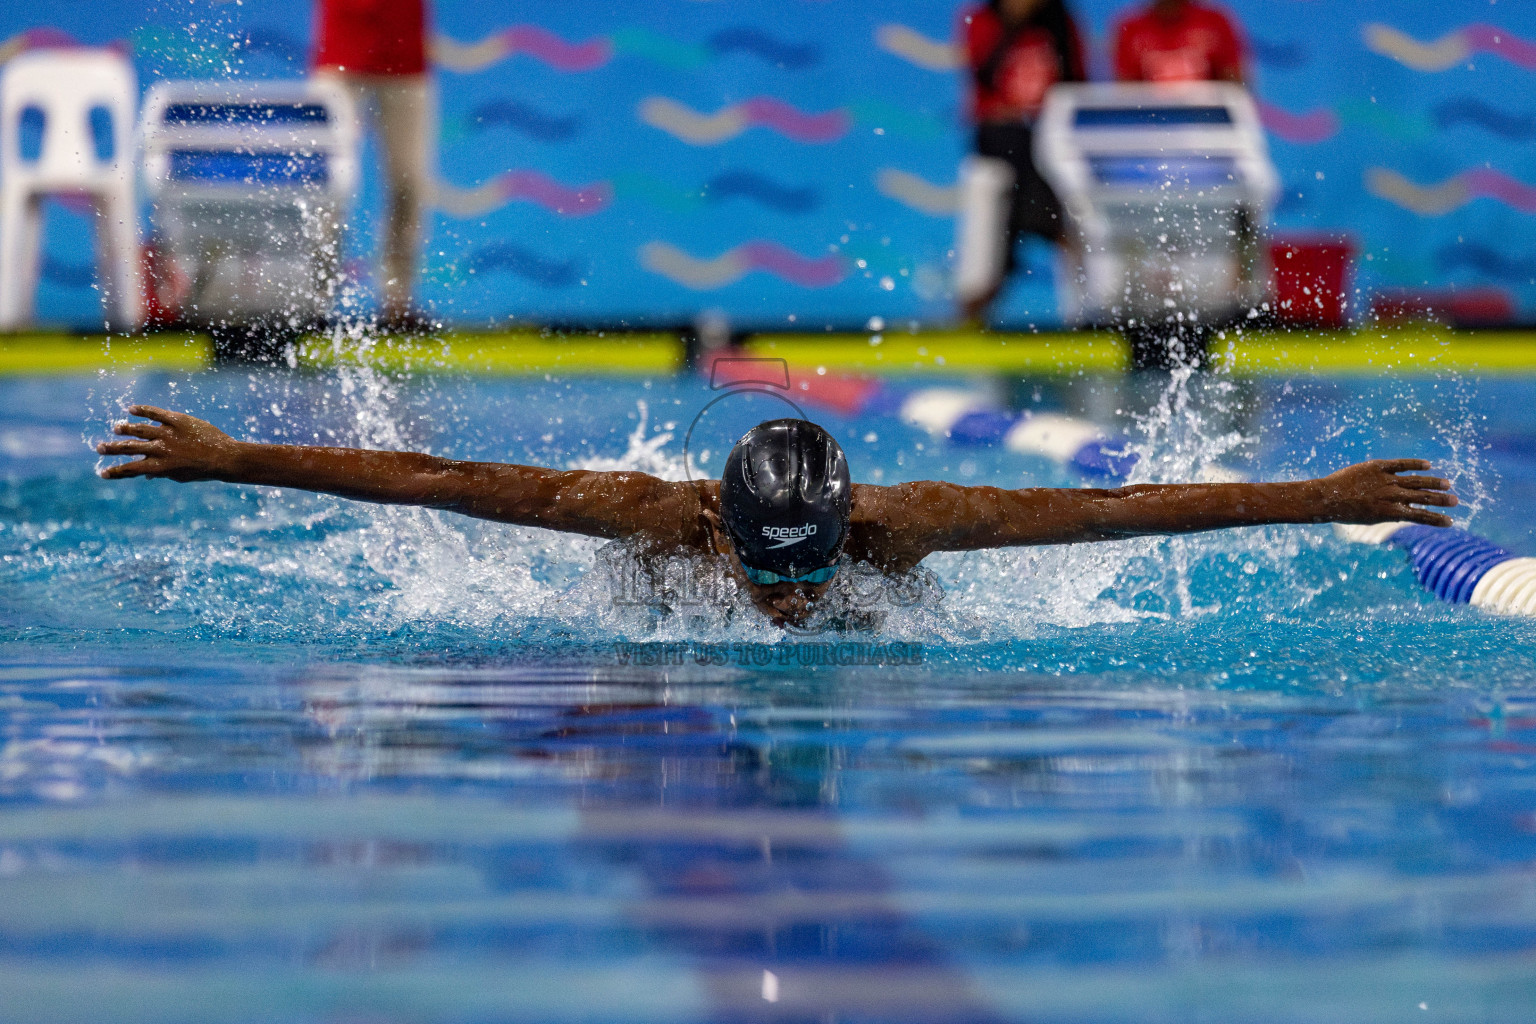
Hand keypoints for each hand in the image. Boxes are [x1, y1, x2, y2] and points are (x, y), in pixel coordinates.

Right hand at [96, 406, 240, 481]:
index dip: (116, 472)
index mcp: (160, 467)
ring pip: (140, 429)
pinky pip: (156, 413)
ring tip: (117, 428)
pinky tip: (131, 409)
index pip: (131, 469)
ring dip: (125, 429)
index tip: (102, 473)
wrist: (225, 457)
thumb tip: (145, 476)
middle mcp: (160, 449)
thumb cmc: (203, 470)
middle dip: (112, 449)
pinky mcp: (178, 420)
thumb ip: (161, 474)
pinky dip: (143, 410)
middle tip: (99, 448)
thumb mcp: (180, 476)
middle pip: (129, 448)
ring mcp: (168, 434)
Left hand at [1317, 459, 1457, 526]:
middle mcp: (1391, 496)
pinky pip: (1400, 464)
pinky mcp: (1377, 467)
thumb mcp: (1369, 519)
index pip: (1420, 516)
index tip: (1450, 522)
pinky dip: (1415, 464)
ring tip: (1447, 485)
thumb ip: (1389, 514)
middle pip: (1423, 497)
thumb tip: (1406, 511)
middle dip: (1441, 500)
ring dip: (1433, 483)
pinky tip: (1428, 464)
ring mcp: (1385, 480)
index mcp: (1390, 512)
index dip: (1436, 519)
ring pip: (1416, 480)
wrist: (1325, 498)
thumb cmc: (1344, 512)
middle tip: (1456, 501)